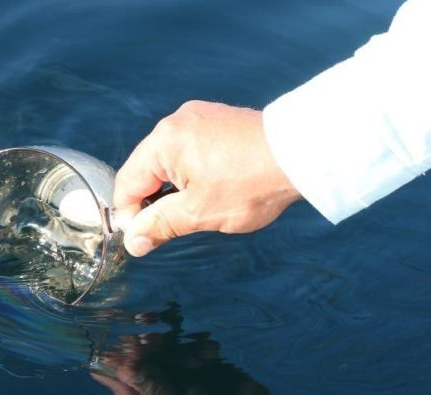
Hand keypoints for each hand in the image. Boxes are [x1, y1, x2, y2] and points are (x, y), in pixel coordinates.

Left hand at [91, 333, 293, 394]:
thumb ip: (152, 390)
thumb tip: (122, 367)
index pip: (123, 381)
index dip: (119, 358)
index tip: (118, 338)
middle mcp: (160, 393)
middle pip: (145, 360)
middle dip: (150, 345)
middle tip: (155, 334)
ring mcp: (185, 381)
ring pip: (171, 351)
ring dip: (180, 346)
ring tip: (196, 351)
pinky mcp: (209, 372)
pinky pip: (198, 352)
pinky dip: (202, 349)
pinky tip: (211, 350)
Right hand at [114, 100, 300, 256]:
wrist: (303, 154)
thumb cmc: (253, 181)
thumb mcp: (199, 213)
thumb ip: (160, 226)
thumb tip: (134, 241)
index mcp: (164, 141)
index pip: (127, 183)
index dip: (130, 216)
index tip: (142, 238)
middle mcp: (177, 121)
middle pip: (148, 170)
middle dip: (156, 202)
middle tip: (175, 228)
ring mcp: (200, 118)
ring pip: (171, 162)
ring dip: (178, 189)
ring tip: (202, 209)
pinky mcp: (219, 121)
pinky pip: (193, 150)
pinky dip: (196, 173)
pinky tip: (216, 190)